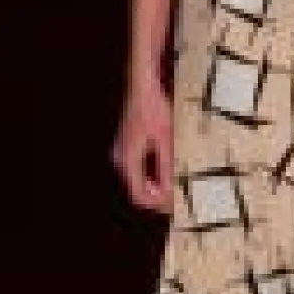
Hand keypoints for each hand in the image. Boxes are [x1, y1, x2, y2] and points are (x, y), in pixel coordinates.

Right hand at [111, 77, 173, 212]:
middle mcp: (120, 159)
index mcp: (128, 160)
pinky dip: (148, 176)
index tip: (170, 205)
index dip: (155, 203)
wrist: (143, 88)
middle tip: (173, 199)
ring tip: (170, 187)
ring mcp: (121, 153)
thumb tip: (167, 190)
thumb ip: (165, 167)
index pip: (138, 194)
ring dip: (152, 187)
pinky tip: (163, 172)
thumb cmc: (153, 110)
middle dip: (154, 197)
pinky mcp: (126, 147)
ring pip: (135, 181)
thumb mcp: (165, 141)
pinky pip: (135, 170)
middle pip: (135, 190)